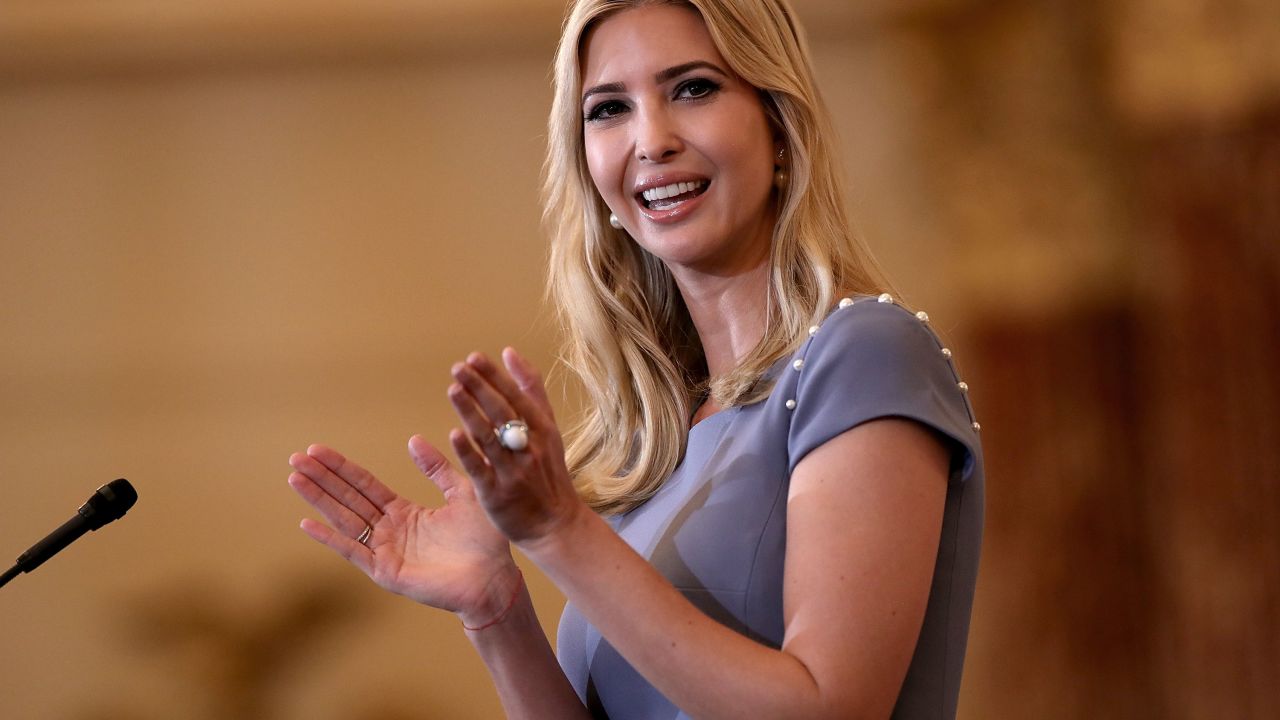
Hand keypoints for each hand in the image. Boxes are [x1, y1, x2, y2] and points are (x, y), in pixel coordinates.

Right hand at [287, 438, 518, 624]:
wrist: (495, 577)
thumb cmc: (485, 538)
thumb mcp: (462, 492)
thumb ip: (437, 468)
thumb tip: (413, 439)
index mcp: (404, 512)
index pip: (364, 484)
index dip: (341, 467)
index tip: (317, 449)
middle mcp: (389, 530)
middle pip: (348, 498)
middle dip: (322, 478)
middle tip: (295, 457)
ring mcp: (385, 551)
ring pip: (345, 519)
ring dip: (319, 499)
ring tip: (295, 478)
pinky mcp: (387, 572)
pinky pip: (354, 552)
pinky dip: (330, 538)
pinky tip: (307, 523)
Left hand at [447, 347, 586, 544]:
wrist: (555, 525)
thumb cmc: (548, 473)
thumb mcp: (549, 428)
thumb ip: (531, 391)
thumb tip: (510, 353)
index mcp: (543, 430)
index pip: (517, 397)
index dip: (495, 377)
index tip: (474, 357)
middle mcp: (530, 448)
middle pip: (503, 413)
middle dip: (480, 388)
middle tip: (458, 368)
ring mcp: (514, 471)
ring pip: (490, 437)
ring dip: (471, 412)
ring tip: (453, 390)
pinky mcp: (498, 494)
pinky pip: (481, 469)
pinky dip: (469, 451)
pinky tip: (454, 434)